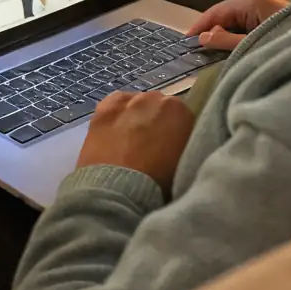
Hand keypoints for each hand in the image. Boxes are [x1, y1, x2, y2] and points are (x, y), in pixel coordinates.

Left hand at [76, 91, 195, 195]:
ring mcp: (130, 100)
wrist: (119, 191)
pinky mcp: (106, 107)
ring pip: (137, 104)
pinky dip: (117, 114)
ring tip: (129, 141)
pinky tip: (114, 131)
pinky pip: (116, 103)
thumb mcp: (184, 161)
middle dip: (156, 121)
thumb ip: (183, 143)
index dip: (176, 131)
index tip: (170, 146)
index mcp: (181, 111)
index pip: (182, 115)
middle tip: (150, 146)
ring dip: (136, 116)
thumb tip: (177, 141)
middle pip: (158, 106)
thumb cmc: (158, 183)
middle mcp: (157, 98)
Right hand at [186, 0, 286, 49]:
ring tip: (208, 53)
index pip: (216, 11)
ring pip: (236, 21)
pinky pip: (247, 26)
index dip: (199, 26)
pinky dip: (236, 37)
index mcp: (251, 1)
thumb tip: (204, 37)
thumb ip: (227, 41)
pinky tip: (230, 50)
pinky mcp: (273, 20)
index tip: (184, 43)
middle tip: (193, 51)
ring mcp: (266, 10)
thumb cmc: (287, 44)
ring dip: (223, 35)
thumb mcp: (253, 45)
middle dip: (210, 31)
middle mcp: (258, 1)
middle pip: (225, 15)